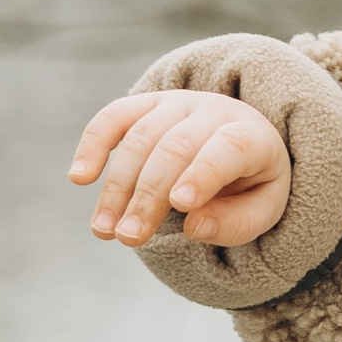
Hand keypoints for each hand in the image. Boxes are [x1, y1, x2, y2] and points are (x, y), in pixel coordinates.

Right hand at [70, 90, 291, 248]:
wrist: (240, 142)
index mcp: (252, 136)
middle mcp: (214, 111)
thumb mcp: (262, 209)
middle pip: (176, 148)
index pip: (230, 147)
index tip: (181, 205)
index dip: (203, 174)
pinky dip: (92, 144)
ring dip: (117, 186)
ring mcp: (177, 103)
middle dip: (148, 195)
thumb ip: (236, 222)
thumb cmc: (249, 184)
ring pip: (140, 138)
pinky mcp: (146, 104)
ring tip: (104, 230)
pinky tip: (79, 178)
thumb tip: (195, 226)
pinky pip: (113, 117)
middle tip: (130, 238)